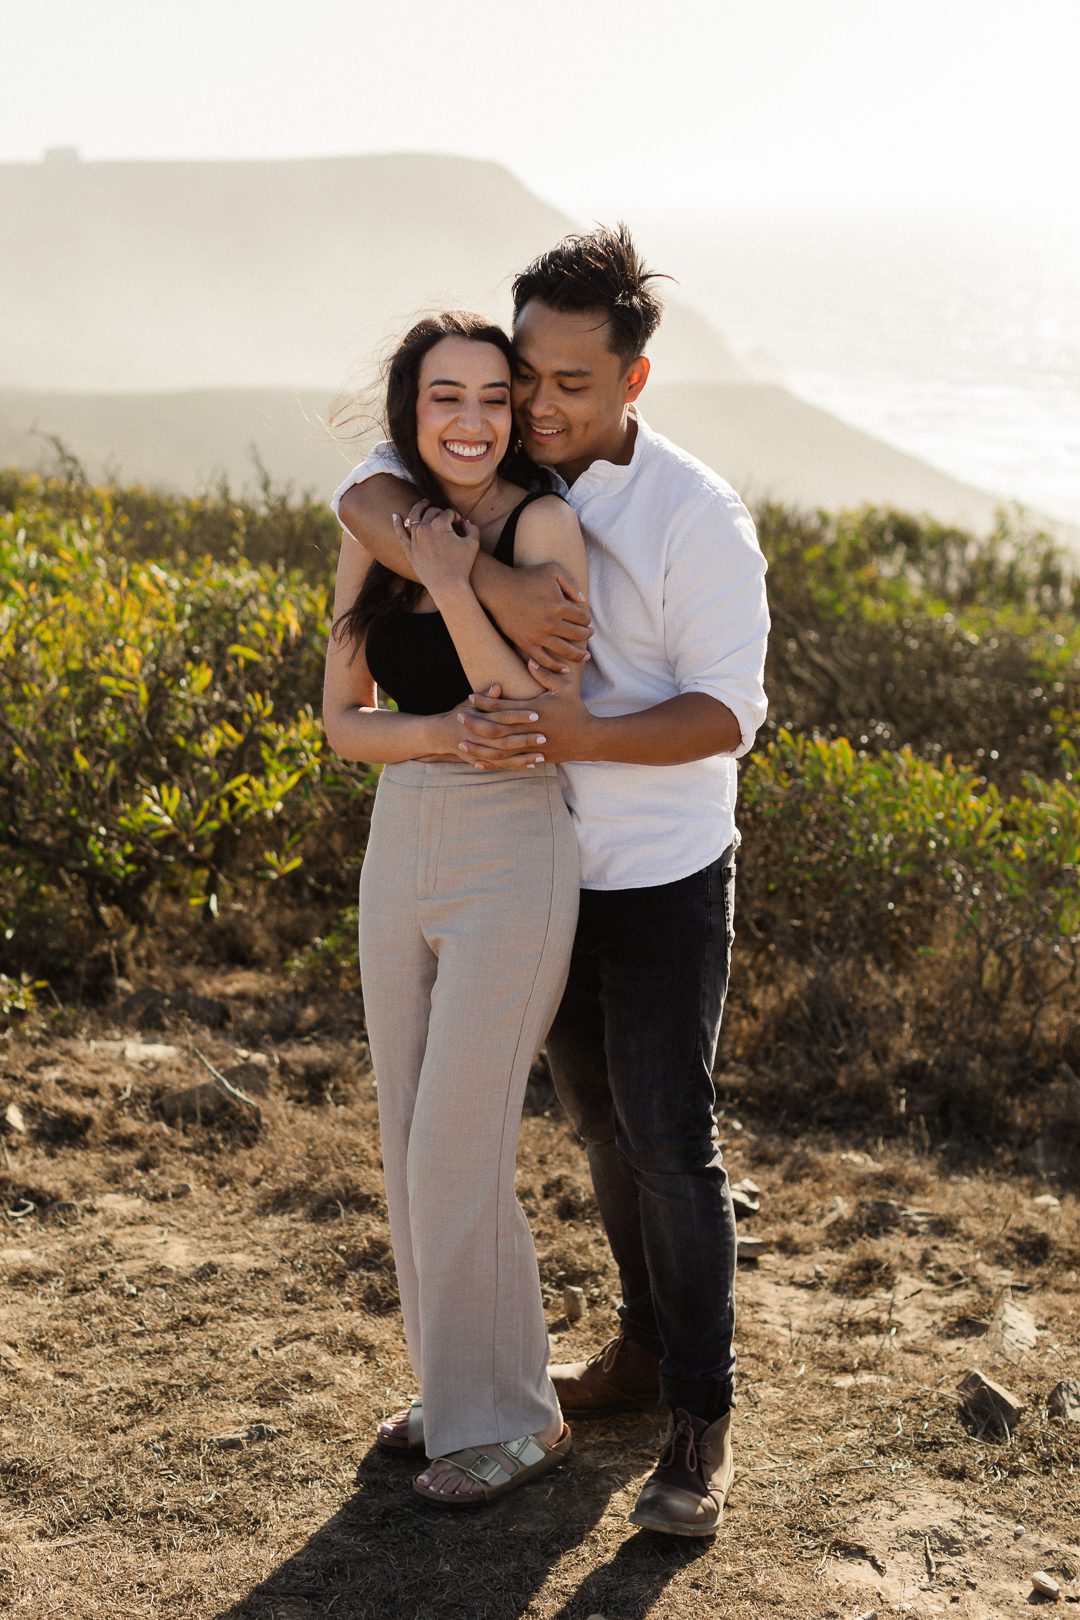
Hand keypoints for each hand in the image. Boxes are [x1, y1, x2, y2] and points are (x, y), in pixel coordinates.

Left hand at [393, 500, 479, 596]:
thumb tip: (465, 521)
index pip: (448, 513)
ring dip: (419, 508)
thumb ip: (472, 528)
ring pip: (414, 517)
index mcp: (440, 525)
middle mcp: (424, 528)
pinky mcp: (409, 549)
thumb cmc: (462, 565)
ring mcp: (414, 539)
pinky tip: (395, 516)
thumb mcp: (473, 544)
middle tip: (447, 519)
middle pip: (431, 512)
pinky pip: (400, 533)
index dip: (456, 516)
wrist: (447, 586)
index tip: (461, 525)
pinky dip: (397, 523)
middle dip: (440, 512)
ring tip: (424, 503)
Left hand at [457, 668, 596, 769]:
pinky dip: (492, 763)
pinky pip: (508, 763)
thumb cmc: (576, 711)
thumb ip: (546, 675)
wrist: (589, 739)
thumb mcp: (565, 688)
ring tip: (461, 742)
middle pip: (496, 728)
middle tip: (458, 717)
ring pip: (499, 749)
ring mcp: (531, 747)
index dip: (485, 702)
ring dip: (479, 746)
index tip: (470, 697)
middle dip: (475, 723)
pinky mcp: (533, 759)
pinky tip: (478, 762)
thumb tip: (530, 661)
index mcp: (534, 711)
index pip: (503, 707)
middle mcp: (530, 730)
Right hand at [489, 561, 592, 671]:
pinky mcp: (526, 643)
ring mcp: (538, 636)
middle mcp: (551, 623)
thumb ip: (571, 583)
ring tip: (586, 656)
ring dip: (578, 655)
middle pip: (576, 635)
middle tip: (589, 634)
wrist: (499, 589)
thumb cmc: (526, 577)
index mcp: (559, 606)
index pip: (582, 618)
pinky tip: (565, 669)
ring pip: (565, 650)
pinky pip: (544, 659)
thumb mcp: (552, 570)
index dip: (587, 620)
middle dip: (586, 635)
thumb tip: (584, 601)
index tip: (586, 621)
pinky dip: (555, 666)